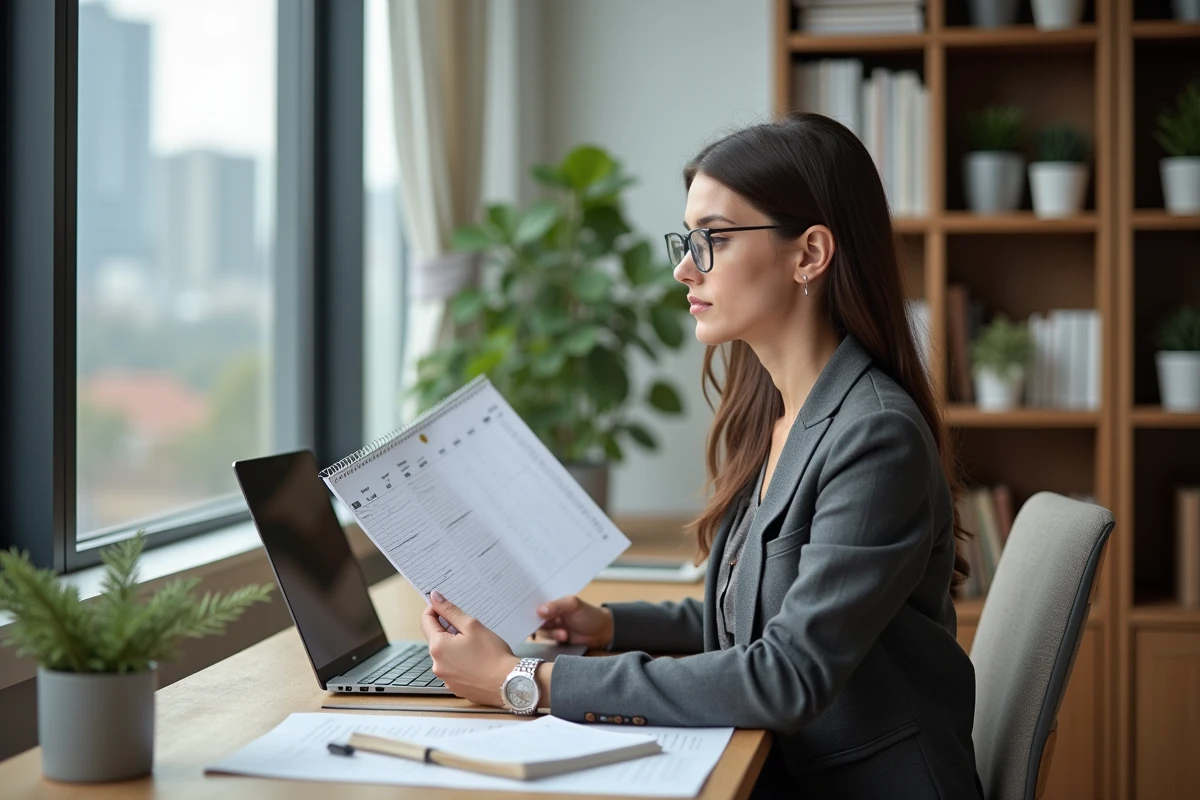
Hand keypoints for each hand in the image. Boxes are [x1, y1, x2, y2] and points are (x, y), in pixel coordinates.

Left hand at [419, 589, 516, 707]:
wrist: (508, 684)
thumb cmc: (492, 655)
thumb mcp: (472, 626)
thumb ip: (450, 611)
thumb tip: (434, 597)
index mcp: (438, 647)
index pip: (426, 621)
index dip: (435, 610)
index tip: (446, 606)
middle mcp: (437, 664)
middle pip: (436, 638)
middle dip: (449, 630)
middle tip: (469, 627)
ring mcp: (445, 678)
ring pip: (445, 654)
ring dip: (455, 646)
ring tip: (476, 645)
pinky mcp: (455, 687)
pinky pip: (453, 668)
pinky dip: (461, 661)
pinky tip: (477, 660)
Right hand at [534, 595, 613, 648]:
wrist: (602, 633)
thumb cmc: (589, 614)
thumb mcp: (574, 606)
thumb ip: (557, 606)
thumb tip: (539, 610)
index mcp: (552, 601)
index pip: (535, 600)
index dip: (527, 602)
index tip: (520, 606)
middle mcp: (549, 613)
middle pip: (534, 617)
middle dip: (536, 621)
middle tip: (542, 623)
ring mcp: (551, 626)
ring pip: (541, 630)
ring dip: (551, 632)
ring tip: (564, 633)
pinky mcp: (554, 639)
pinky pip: (547, 640)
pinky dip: (554, 638)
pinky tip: (564, 637)